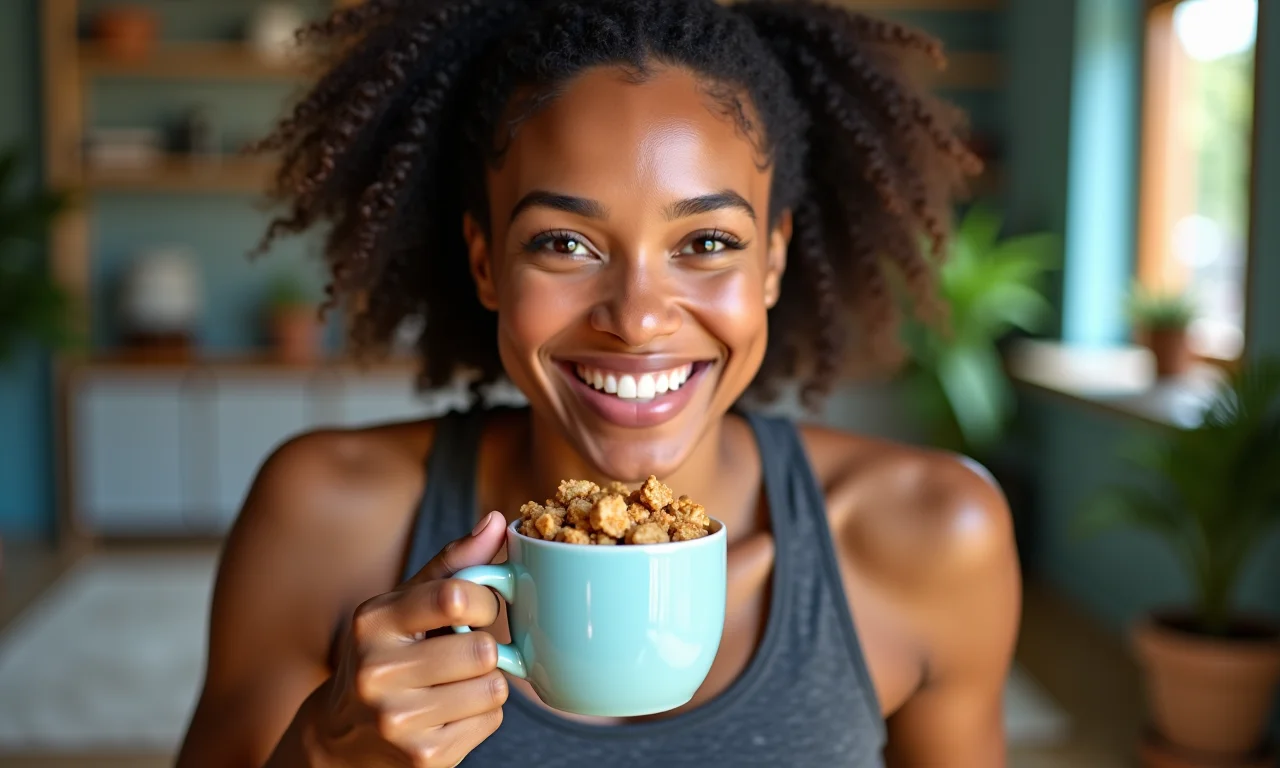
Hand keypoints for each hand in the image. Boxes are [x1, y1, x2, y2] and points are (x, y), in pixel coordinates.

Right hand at [310, 511, 509, 767]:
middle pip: (482, 649)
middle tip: (462, 652)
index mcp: (373, 622)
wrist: (342, 736)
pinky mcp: (423, 758)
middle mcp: (377, 672)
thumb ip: (453, 563)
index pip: (455, 596)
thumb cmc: (386, 654)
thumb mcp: (404, 604)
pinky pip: (491, 721)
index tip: (478, 608)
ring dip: (487, 683)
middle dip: (484, 648)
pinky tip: (449, 712)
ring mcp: (398, 721)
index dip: (485, 600)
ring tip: (455, 683)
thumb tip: (498, 521)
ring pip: (494, 688)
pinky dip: (482, 714)